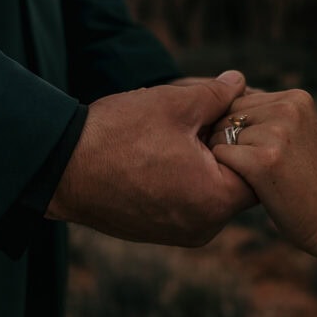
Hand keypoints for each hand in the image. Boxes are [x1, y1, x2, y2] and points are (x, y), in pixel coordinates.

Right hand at [47, 71, 256, 246]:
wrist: (58, 167)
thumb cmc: (117, 135)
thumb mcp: (175, 104)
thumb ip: (217, 95)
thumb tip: (240, 82)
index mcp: (215, 200)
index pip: (259, 168)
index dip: (250, 133)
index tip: (235, 110)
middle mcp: (202, 227)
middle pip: (235, 181)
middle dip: (226, 146)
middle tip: (210, 114)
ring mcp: (178, 234)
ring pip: (209, 191)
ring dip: (203, 162)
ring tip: (181, 131)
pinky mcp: (156, 232)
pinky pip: (186, 202)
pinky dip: (183, 178)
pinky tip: (162, 151)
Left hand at [211, 90, 316, 263]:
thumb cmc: (304, 176)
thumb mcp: (295, 130)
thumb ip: (265, 111)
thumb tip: (222, 96)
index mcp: (297, 98)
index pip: (240, 100)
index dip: (239, 129)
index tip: (264, 151)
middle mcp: (289, 109)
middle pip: (228, 114)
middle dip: (231, 140)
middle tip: (260, 164)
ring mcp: (277, 133)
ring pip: (221, 134)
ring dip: (229, 157)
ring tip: (261, 174)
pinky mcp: (263, 160)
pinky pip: (221, 154)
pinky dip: (226, 171)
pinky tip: (252, 183)